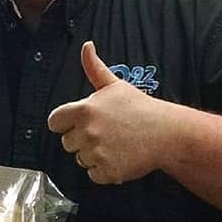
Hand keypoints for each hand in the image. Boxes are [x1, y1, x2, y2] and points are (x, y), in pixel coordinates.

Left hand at [47, 40, 172, 184]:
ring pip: (81, 160)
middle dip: (82, 140)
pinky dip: (105, 171)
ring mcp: (97, 152)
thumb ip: (94, 68)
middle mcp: (87, 132)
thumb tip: (86, 46)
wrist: (166, 132)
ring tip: (115, 144)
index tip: (79, 124)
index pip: (54, 122)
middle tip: (106, 133)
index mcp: (84, 110)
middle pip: (67, 143)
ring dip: (94, 156)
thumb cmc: (140, 107)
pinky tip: (120, 157)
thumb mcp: (115, 85)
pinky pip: (94, 175)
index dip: (65, 124)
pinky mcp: (108, 170)